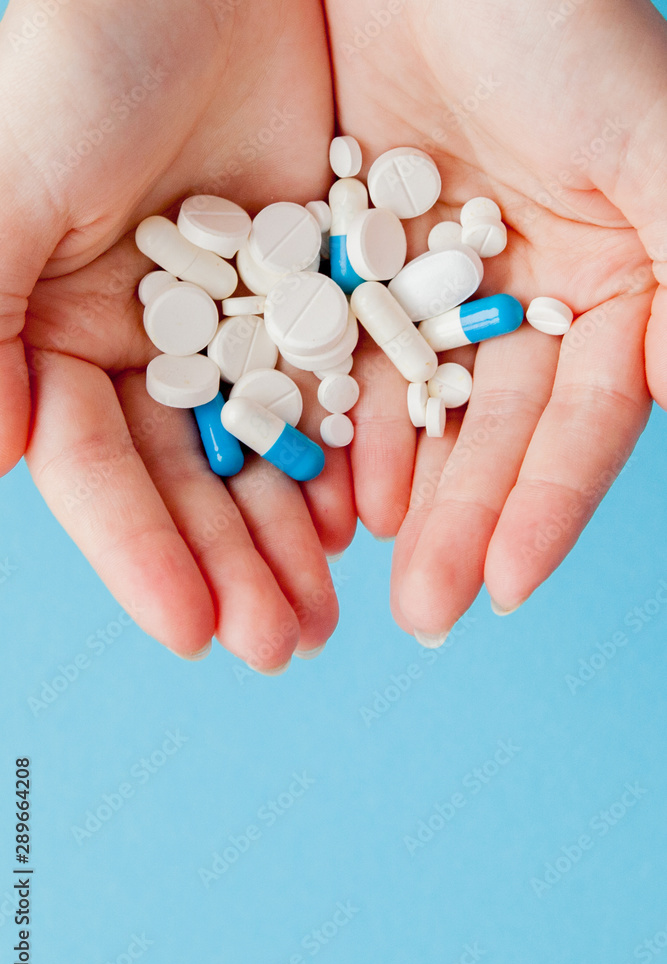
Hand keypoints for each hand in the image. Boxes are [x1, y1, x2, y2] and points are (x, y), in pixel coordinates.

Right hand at [0, 0, 353, 667]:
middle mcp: (146, 346)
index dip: (144, 556)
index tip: (195, 633)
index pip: (102, 474)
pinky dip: (347, 452)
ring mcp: (233, 323)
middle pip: (191, 483)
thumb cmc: (85, 55)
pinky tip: (365, 515)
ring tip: (329, 612)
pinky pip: (331, 387)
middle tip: (284, 647)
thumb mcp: (11, 192)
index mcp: (63, 338)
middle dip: (233, 567)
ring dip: (293, 534)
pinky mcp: (309, 288)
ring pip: (265, 451)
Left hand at [325, 0, 661, 640]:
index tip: (507, 586)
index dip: (549, 505)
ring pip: (423, 409)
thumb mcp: (648, 140)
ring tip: (376, 568)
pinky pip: (351, 355)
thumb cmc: (552, 22)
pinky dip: (343, 419)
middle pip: (496, 434)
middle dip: (465, 524)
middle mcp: (528, 296)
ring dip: (403, 492)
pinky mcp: (362, 256)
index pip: (582, 421)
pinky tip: (329, 483)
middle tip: (426, 614)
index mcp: (612, 281)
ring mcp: (441, 282)